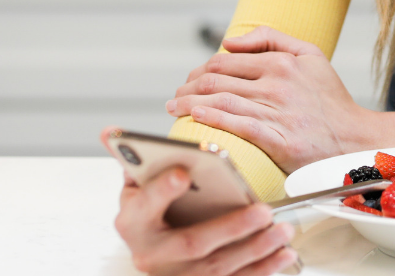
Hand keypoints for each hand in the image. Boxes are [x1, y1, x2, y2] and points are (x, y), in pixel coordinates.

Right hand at [101, 127, 296, 275]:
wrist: (157, 255)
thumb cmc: (152, 214)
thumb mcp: (137, 189)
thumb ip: (136, 162)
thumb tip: (110, 131)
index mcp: (133, 223)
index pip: (145, 207)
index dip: (162, 191)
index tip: (183, 173)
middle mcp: (152, 254)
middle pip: (192, 243)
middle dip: (230, 228)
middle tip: (262, 210)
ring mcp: (178, 275)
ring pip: (218, 266)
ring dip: (255, 248)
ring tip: (281, 228)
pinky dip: (263, 268)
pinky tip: (284, 253)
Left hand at [167, 26, 394, 173]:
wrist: (354, 138)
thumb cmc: (330, 99)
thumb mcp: (310, 55)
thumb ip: (271, 38)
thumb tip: (230, 40)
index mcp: (282, 63)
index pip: (225, 60)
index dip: (200, 69)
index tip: (190, 80)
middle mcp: (277, 85)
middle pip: (216, 80)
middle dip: (188, 87)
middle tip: (175, 95)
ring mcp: (277, 113)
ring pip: (220, 102)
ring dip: (188, 104)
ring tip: (173, 108)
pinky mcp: (277, 140)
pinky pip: (235, 125)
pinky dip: (210, 119)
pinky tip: (193, 118)